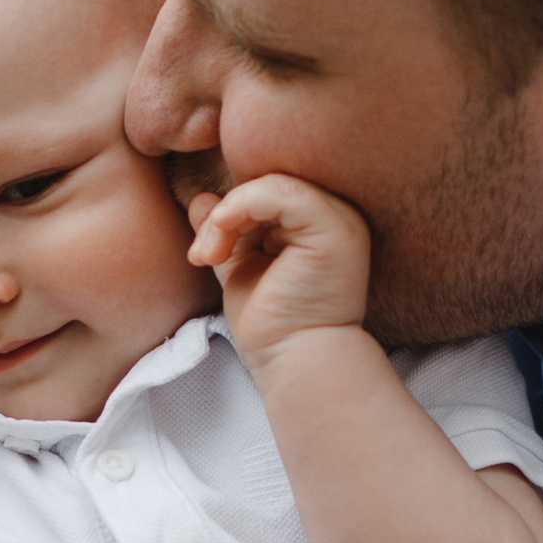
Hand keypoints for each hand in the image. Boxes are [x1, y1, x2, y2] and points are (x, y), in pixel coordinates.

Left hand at [187, 172, 373, 368]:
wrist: (295, 361)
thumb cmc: (272, 323)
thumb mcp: (241, 266)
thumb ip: (226, 231)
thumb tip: (202, 198)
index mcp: (319, 220)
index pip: (265, 189)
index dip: (229, 210)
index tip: (204, 252)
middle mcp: (337, 213)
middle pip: (266, 182)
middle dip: (223, 214)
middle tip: (203, 255)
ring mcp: (340, 217)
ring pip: (269, 183)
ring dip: (226, 217)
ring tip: (210, 256)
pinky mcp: (334, 226)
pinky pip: (279, 192)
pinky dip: (240, 209)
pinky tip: (221, 242)